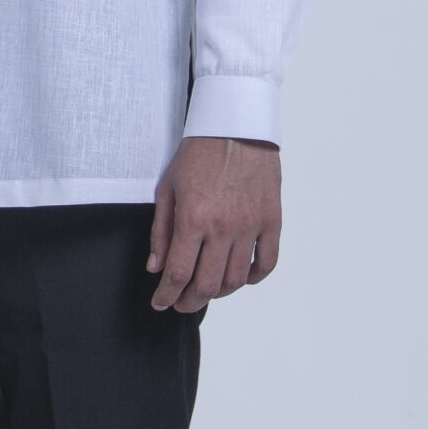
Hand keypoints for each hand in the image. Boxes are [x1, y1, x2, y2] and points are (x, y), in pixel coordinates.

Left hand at [146, 133, 280, 311]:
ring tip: (207, 290)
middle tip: (180, 303)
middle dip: (189, 301)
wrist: (236, 125)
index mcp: (194, 218)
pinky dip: (253, 277)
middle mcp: (223, 227)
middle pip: (207, 284)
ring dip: (219, 292)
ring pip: (236, 279)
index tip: (161, 302)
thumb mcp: (168, 188)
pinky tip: (241, 277)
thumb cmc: (199, 152)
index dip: (167, 295)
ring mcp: (251, 226)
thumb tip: (156, 268)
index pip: (179, 274)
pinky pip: (266, 262)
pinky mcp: (272, 220)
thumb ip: (161, 231)